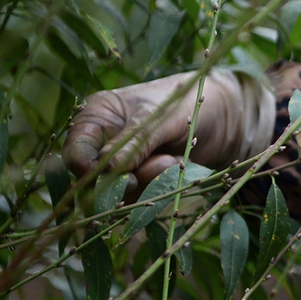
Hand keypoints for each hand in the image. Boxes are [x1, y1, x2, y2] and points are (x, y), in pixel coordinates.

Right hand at [63, 67, 274, 183]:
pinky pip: (141, 198)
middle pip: (94, 181)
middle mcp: (104, 142)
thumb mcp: (159, 118)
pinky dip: (162, 185)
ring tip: (174, 158)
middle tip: (161, 163)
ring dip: (151, 180)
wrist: (224, 114)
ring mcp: (122, 164)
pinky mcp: (140, 181)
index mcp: (99, 117)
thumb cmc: (187, 101)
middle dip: (129, 178)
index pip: (75, 152)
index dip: (89, 170)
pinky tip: (177, 164)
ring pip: (119, 194)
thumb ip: (133, 143)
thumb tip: (106, 168)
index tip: (119, 177)